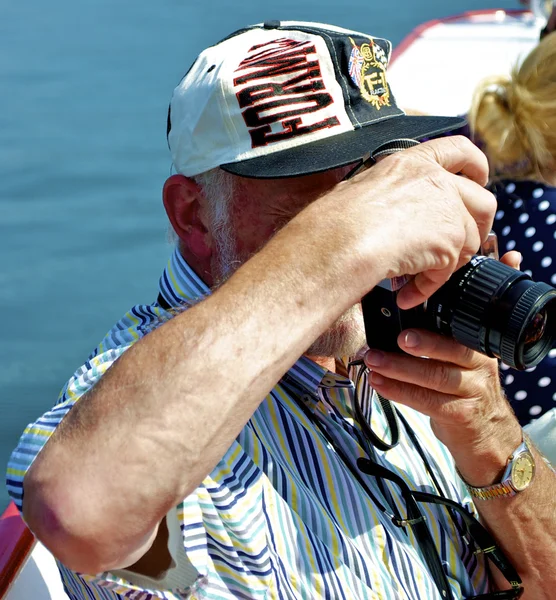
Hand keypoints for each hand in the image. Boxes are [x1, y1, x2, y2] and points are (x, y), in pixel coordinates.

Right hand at [323, 136, 495, 308]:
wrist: (341, 239)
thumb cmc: (336, 220)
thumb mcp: (360, 191)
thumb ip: (385, 195)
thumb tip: (381, 213)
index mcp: (410, 163)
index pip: (457, 150)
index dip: (476, 166)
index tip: (479, 178)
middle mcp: (435, 180)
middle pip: (482, 200)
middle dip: (479, 226)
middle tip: (463, 245)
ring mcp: (448, 208)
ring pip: (470, 240)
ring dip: (448, 264)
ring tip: (419, 278)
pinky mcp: (451, 238)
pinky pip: (449, 270)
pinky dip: (428, 286)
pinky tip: (407, 293)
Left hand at [363, 251, 521, 460]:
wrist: (486, 434)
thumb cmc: (467, 383)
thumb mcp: (470, 350)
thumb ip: (469, 312)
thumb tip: (505, 254)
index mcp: (479, 344)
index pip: (459, 327)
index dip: (435, 321)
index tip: (409, 308)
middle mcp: (480, 366)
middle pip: (449, 351)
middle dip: (420, 343)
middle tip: (393, 338)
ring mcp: (471, 391)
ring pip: (434, 377)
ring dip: (400, 368)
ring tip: (373, 361)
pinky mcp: (459, 415)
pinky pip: (427, 402)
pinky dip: (400, 392)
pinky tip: (379, 383)